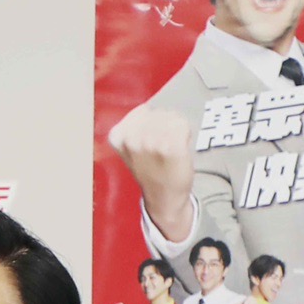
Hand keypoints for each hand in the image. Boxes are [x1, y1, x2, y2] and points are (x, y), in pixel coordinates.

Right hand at [106, 103, 195, 241]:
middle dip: (166, 124)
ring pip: (172, 117)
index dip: (152, 122)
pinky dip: (186, 134)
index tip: (150, 139)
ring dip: (177, 129)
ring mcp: (150, 142)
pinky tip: (180, 147)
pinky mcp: (170, 147)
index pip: (143, 111)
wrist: (163, 196)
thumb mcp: (130, 147)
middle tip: (163, 145)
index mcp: (118, 136)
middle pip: (159, 112)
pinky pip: (182, 125)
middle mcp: (131, 138)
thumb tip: (149, 106)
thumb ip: (134, 125)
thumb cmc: (150, 170)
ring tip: (171, 147)